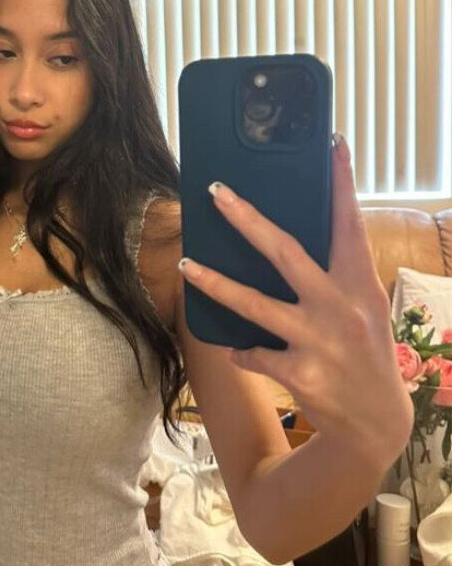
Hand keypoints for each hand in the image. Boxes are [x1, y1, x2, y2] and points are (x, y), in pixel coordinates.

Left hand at [178, 134, 413, 465]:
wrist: (378, 423)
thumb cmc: (365, 352)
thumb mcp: (365, 307)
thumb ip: (336, 274)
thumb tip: (286, 241)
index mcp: (359, 283)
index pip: (349, 223)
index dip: (340, 182)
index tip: (332, 141)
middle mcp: (341, 306)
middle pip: (286, 252)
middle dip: (248, 219)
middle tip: (217, 192)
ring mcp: (320, 340)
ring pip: (255, 304)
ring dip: (216, 283)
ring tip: (186, 263)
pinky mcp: (301, 373)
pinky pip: (253, 353)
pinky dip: (241, 350)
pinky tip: (234, 349)